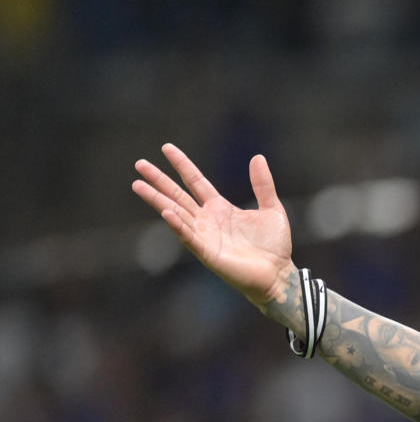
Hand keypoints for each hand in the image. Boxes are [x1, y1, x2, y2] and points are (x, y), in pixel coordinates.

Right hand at [132, 145, 293, 315]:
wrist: (279, 274)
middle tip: (139, 164)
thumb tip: (258, 158)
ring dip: (157, 199)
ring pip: (175, 213)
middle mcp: (207, 220)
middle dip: (159, 180)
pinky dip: (177, 225)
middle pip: (177, 195)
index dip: (182, 165)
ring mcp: (204, 236)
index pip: (195, 181)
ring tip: (138, 185)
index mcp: (220, 207)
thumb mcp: (272, 209)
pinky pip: (189, 236)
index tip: (166, 147)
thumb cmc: (274, 246)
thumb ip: (263, 185)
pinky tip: (165, 212)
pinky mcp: (207, 252)